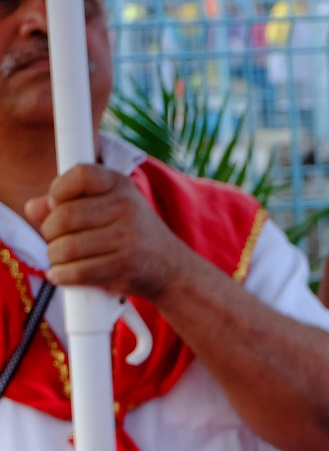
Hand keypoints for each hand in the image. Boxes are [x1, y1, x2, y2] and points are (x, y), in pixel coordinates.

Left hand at [25, 163, 205, 304]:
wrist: (171, 268)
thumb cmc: (131, 234)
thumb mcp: (107, 208)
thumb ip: (68, 203)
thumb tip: (34, 208)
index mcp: (121, 186)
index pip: (81, 174)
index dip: (59, 189)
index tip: (56, 203)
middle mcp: (127, 208)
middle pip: (64, 215)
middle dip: (50, 231)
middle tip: (56, 239)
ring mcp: (127, 238)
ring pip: (66, 247)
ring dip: (54, 256)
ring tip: (60, 258)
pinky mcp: (124, 266)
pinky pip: (77, 271)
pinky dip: (62, 275)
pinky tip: (62, 273)